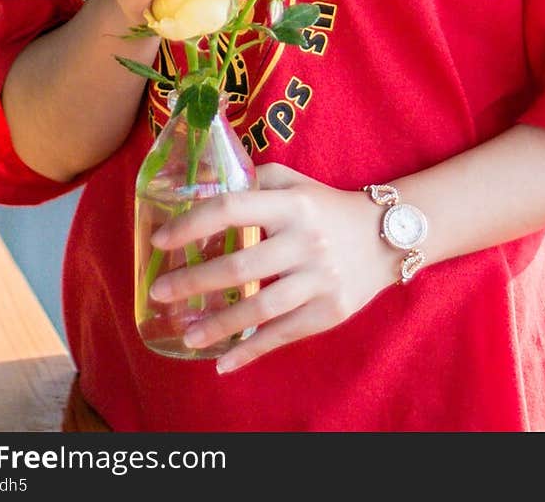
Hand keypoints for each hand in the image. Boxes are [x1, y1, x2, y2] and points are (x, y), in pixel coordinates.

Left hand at [147, 163, 394, 368]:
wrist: (385, 236)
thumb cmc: (327, 207)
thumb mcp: (296, 183)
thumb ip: (256, 181)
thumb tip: (207, 189)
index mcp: (291, 204)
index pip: (231, 208)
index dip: (191, 225)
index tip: (161, 241)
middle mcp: (304, 240)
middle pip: (240, 265)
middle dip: (193, 282)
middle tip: (159, 292)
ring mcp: (319, 279)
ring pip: (260, 308)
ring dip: (218, 325)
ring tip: (186, 335)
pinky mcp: (329, 311)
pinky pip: (283, 335)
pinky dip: (251, 351)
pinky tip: (223, 363)